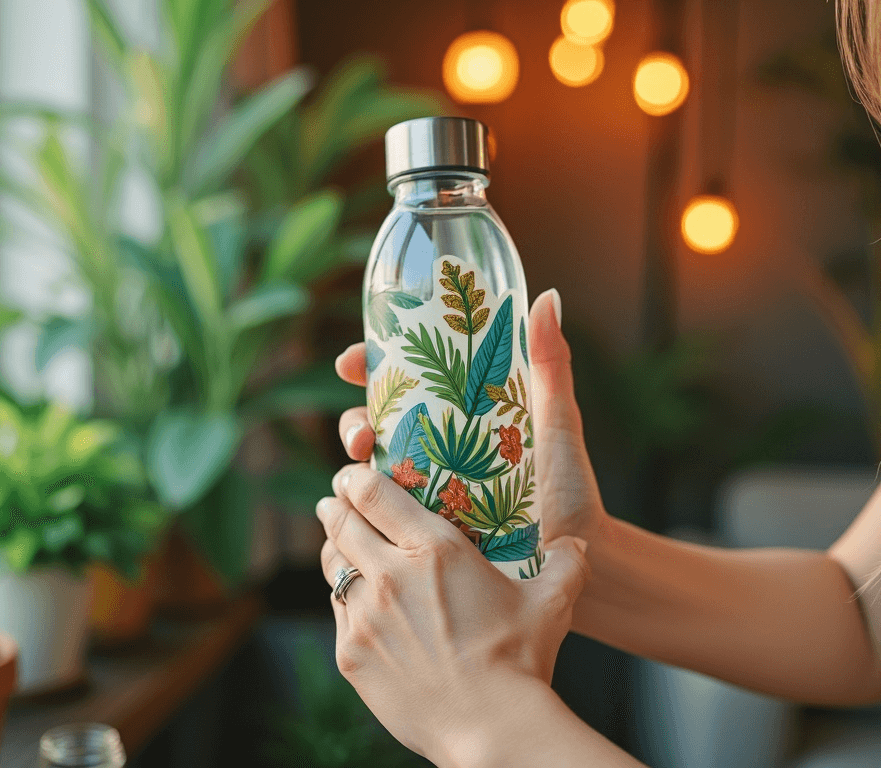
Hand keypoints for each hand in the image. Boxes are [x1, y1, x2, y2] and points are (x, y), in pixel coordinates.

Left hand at [316, 464, 589, 763]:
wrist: (490, 728)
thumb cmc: (521, 661)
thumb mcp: (550, 604)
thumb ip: (565, 565)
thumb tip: (577, 544)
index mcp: (433, 549)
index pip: (371, 493)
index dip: (354, 478)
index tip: (351, 475)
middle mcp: (390, 574)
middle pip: (340, 523)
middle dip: (335, 507)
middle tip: (338, 503)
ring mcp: (365, 616)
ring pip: (333, 567)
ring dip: (336, 550)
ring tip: (344, 546)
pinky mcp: (351, 653)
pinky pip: (338, 613)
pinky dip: (346, 601)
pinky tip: (358, 602)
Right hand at [336, 289, 607, 543]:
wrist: (579, 561)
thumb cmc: (569, 489)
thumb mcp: (556, 422)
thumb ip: (549, 363)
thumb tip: (547, 297)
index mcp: (458, 416)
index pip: (402, 382)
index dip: (369, 365)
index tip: (352, 361)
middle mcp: (434, 450)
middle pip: (374, 422)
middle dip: (353, 419)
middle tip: (361, 431)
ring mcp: (425, 491)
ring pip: (370, 468)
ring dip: (353, 463)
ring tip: (362, 464)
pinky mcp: (423, 532)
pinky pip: (380, 515)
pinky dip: (363, 508)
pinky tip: (360, 509)